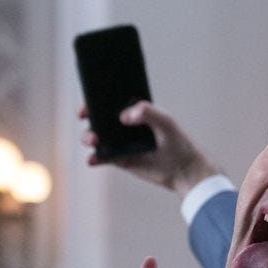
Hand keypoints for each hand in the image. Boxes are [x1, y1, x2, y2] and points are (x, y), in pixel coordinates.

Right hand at [80, 102, 220, 194]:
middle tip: (84, 116)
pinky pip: (102, 157)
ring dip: (88, 137)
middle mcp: (124, 125)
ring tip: (94, 141)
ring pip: (97, 136)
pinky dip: (95, 158)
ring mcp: (121, 142)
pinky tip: (93, 159)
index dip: (96, 97)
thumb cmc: (177, 142)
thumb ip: (147, 112)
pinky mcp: (120, 159)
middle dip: (88, 115)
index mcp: (135, 110)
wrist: (183, 170)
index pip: (111, 99)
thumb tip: (123, 116)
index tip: (89, 97)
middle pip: (99, 117)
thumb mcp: (166, 122)